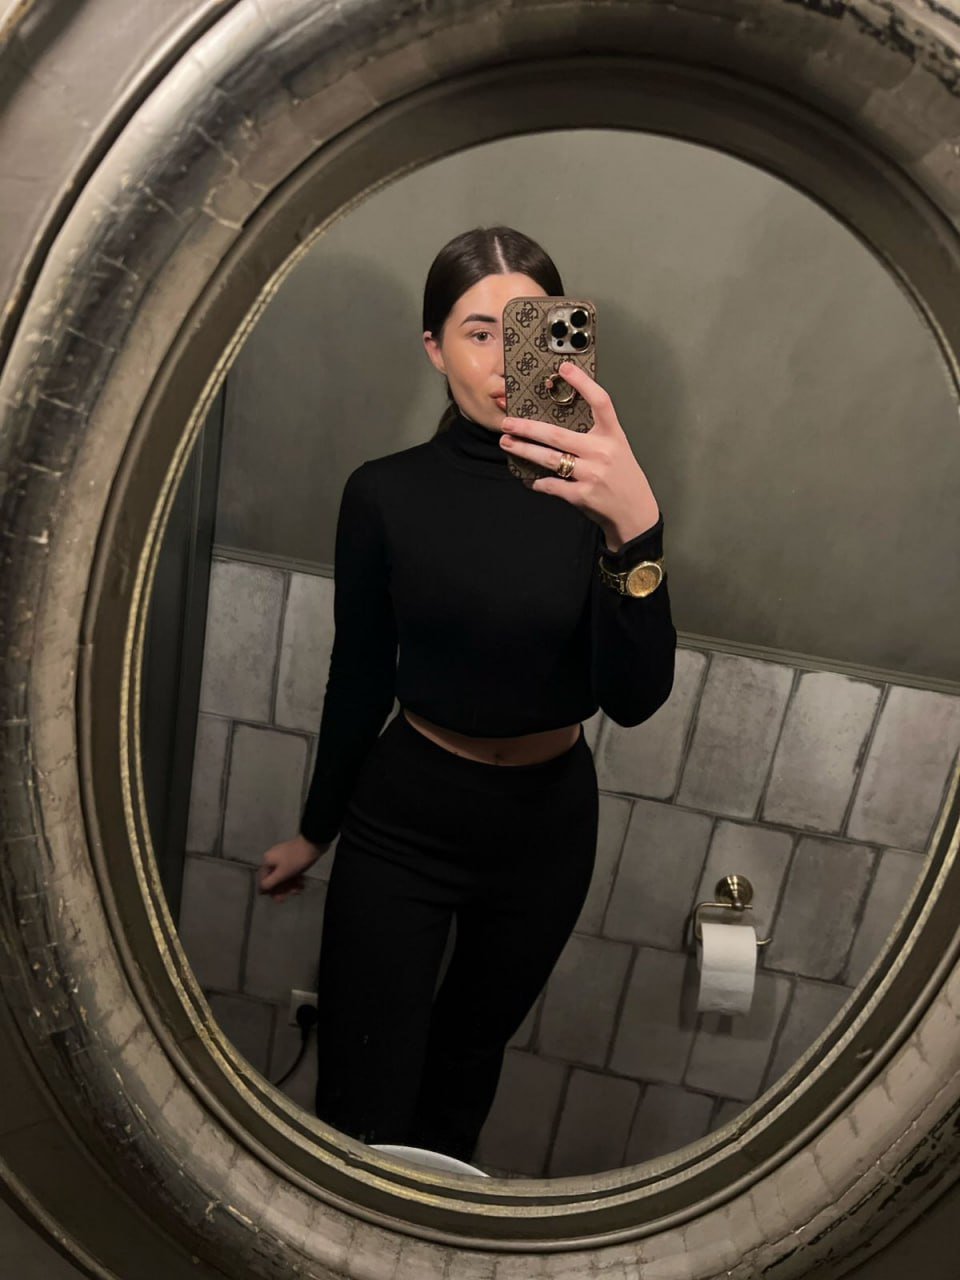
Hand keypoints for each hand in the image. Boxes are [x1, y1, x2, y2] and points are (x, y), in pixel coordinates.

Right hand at [258, 834, 329, 902]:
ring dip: (291, 884)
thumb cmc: (295, 860)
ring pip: (284, 876)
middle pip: (275, 878)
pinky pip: (290, 871)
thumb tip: (260, 890)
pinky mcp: (293, 858)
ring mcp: (283, 858)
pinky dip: (295, 878)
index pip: (264, 880)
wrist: (313, 844)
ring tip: (299, 889)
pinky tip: (302, 884)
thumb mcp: (281, 874)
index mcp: (267, 861)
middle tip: (292, 895)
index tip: (279, 900)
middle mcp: (273, 859)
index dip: (270, 891)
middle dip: (283, 888)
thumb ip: (269, 883)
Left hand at [498, 361, 660, 550]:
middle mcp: (602, 452)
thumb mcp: (617, 448)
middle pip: (557, 435)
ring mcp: (592, 475)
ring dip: (524, 450)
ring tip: (507, 443)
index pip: (600, 402)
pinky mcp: (582, 495)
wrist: (635, 513)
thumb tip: (559, 421)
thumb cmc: (623, 477)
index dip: (583, 383)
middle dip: (527, 428)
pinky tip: (527, 477)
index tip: (564, 369)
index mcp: (613, 436)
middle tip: (508, 422)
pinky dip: (536, 481)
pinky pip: (551, 485)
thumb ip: (595, 434)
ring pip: (549, 459)